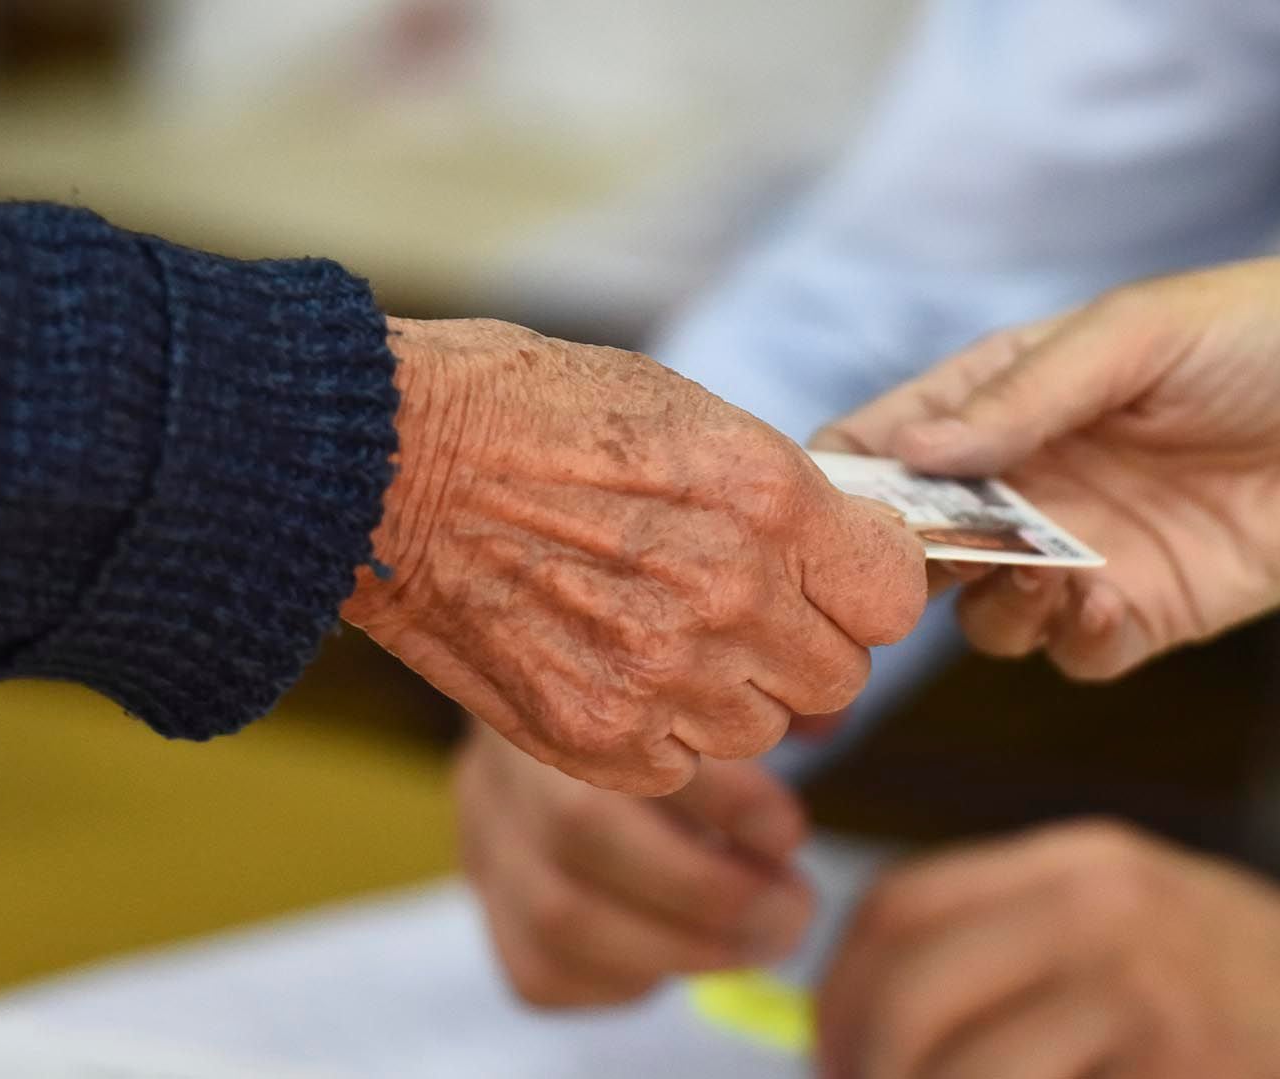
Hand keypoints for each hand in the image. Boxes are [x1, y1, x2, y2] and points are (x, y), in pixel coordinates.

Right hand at [344, 318, 926, 794]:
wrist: (384, 461)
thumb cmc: (530, 415)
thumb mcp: (686, 413)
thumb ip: (782, 500)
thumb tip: (842, 562)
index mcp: (769, 500)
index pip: (895, 595)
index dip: (865, 588)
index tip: (831, 579)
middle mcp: (732, 596)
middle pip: (837, 678)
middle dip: (798, 647)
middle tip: (729, 607)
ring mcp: (663, 677)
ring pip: (761, 730)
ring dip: (726, 693)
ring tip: (647, 627)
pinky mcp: (598, 739)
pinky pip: (679, 766)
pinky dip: (655, 734)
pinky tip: (601, 665)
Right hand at [454, 719, 814, 1006]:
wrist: (557, 704)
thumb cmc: (660, 693)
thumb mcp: (712, 673)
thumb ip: (770, 693)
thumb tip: (832, 722)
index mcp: (565, 685)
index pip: (628, 743)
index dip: (720, 799)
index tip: (788, 831)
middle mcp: (506, 760)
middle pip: (582, 832)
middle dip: (709, 891)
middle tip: (793, 907)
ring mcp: (485, 838)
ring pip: (560, 920)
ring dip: (684, 948)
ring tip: (763, 936)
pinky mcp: (487, 903)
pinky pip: (540, 972)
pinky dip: (625, 980)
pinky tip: (686, 951)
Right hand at [815, 259, 1279, 680]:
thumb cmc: (1271, 335)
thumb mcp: (1138, 334)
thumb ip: (1023, 396)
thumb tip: (912, 453)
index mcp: (1008, 397)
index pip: (887, 442)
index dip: (845, 479)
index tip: (827, 512)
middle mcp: (1031, 481)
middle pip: (920, 544)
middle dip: (904, 564)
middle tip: (917, 566)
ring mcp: (1084, 552)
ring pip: (985, 614)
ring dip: (992, 606)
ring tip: (1040, 575)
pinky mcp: (1145, 612)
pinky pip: (1072, 652)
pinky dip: (1068, 638)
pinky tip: (1103, 600)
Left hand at [818, 819, 1279, 1078]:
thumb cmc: (1253, 993)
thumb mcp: (1134, 930)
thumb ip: (1023, 950)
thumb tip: (880, 1024)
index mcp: (1078, 864)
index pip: (901, 900)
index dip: (840, 987)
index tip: (833, 1051)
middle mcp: (1101, 906)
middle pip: (912, 980)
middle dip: (863, 1060)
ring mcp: (1144, 984)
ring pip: (963, 1064)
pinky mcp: (1179, 1057)